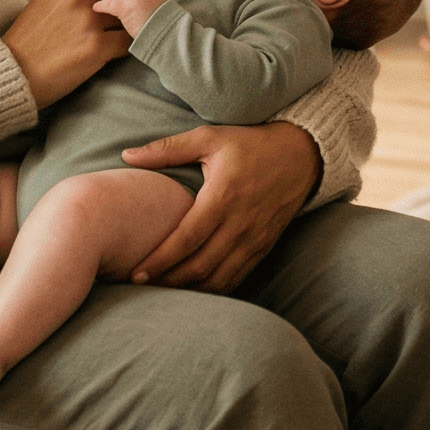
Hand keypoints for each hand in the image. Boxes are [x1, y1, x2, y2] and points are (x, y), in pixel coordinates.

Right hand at [0, 0, 133, 107]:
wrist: (14, 72)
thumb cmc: (30, 38)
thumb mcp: (47, 0)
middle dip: (131, 1)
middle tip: (133, 13)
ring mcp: (89, 21)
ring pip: (129, 16)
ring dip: (128, 25)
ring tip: (121, 34)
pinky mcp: (96, 47)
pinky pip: (127, 42)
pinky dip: (124, 46)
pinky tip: (114, 51)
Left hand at [120, 121, 321, 291]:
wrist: (303, 155)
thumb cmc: (251, 144)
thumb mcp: (210, 137)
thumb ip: (167, 149)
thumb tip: (126, 156)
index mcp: (223, 196)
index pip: (187, 238)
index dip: (160, 260)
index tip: (136, 273)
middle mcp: (241, 223)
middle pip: (200, 265)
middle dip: (168, 281)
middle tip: (140, 286)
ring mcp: (255, 238)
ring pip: (219, 278)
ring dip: (190, 289)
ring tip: (162, 291)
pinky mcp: (264, 247)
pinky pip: (237, 277)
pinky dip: (214, 289)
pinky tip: (194, 289)